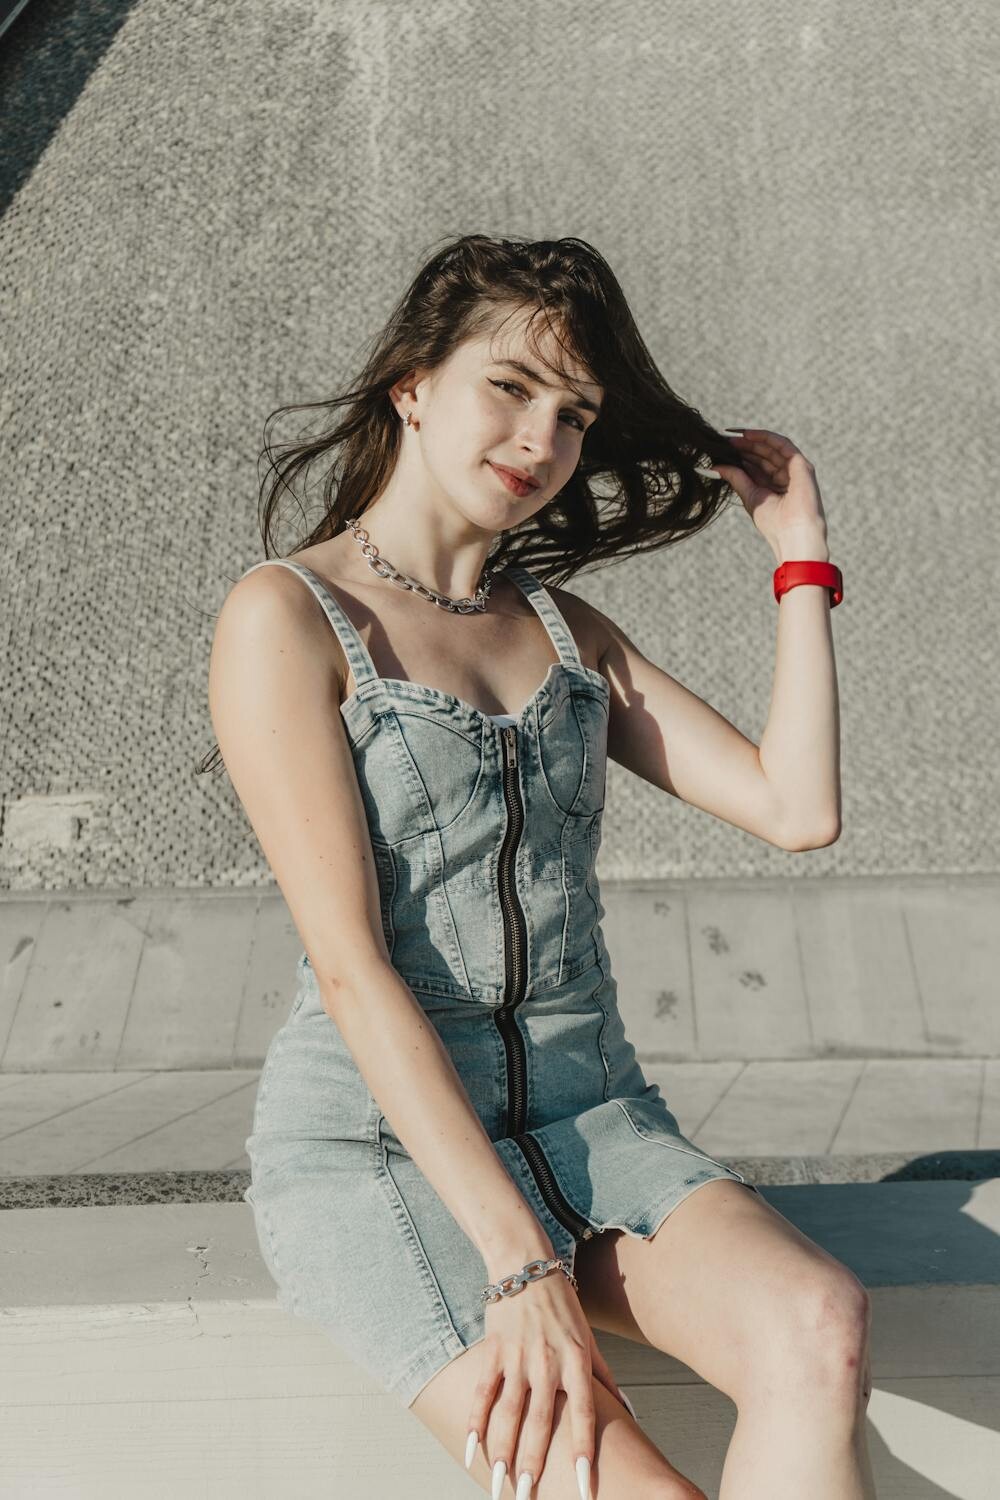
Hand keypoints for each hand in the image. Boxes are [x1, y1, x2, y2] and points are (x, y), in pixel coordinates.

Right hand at [466, 1259, 630, 1499]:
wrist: (524, 1265)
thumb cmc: (562, 1304)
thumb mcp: (589, 1336)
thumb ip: (604, 1376)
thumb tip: (628, 1411)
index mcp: (576, 1359)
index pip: (583, 1413)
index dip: (584, 1449)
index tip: (585, 1484)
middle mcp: (548, 1361)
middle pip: (541, 1421)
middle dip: (534, 1464)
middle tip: (528, 1497)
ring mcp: (518, 1357)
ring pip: (509, 1413)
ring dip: (503, 1452)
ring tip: (499, 1484)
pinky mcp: (494, 1351)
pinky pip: (483, 1393)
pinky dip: (476, 1423)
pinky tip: (472, 1450)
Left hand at [714, 428, 828, 556]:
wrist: (794, 535)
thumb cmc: (774, 523)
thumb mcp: (749, 496)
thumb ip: (736, 478)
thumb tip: (715, 466)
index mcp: (774, 485)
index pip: (757, 465)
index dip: (740, 455)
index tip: (722, 449)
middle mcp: (785, 476)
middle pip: (764, 454)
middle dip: (744, 446)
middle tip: (725, 440)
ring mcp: (795, 470)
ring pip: (772, 447)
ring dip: (753, 440)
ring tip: (732, 437)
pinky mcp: (802, 465)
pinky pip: (783, 445)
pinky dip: (766, 437)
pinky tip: (748, 435)